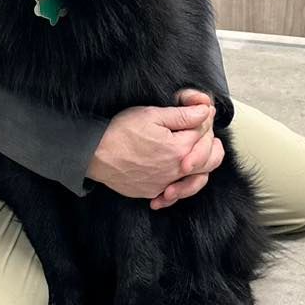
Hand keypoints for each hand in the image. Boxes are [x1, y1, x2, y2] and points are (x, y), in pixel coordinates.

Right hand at [86, 101, 214, 199]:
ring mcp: (164, 184)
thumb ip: (183, 114)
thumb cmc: (120, 132)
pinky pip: (174, 194)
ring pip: (196, 181)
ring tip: (196, 157)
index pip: (205, 134)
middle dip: (209, 143)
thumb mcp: (152, 115)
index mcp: (180, 149)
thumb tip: (206, 111)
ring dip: (201, 168)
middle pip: (210, 160)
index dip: (204, 118)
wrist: (94, 154)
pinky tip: (175, 180)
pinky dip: (179, 187)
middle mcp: (176, 171)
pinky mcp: (152, 192)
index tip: (199, 109)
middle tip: (202, 131)